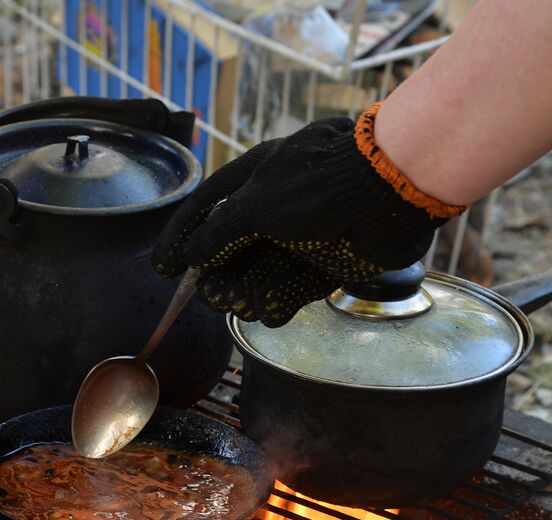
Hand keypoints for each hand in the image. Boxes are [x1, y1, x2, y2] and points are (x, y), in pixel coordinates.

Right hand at [151, 104, 464, 325]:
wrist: (388, 195)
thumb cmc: (317, 186)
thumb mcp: (253, 206)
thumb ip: (218, 234)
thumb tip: (193, 259)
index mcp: (256, 177)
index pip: (205, 208)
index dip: (180, 238)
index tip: (163, 269)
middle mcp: (278, 204)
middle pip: (233, 248)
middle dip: (217, 275)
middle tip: (209, 296)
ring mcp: (304, 234)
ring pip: (262, 271)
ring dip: (246, 292)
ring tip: (238, 306)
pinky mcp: (328, 261)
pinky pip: (294, 286)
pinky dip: (280, 300)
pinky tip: (269, 311)